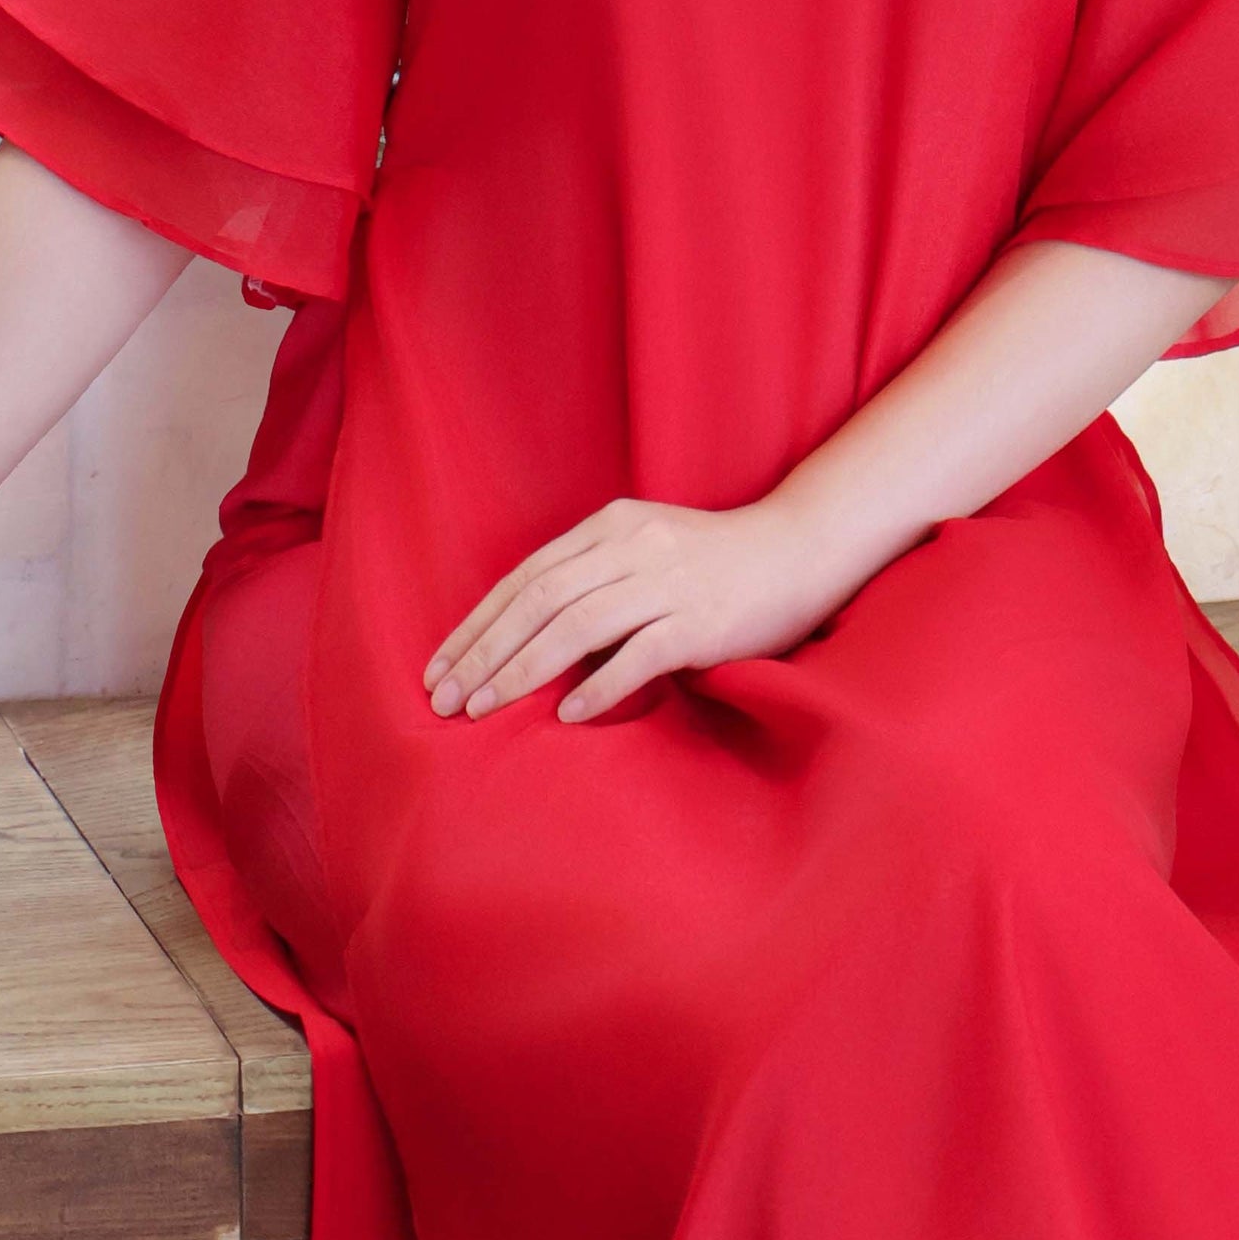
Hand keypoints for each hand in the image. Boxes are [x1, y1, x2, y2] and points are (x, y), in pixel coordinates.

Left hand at [425, 496, 844, 725]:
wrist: (798, 551)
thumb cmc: (716, 560)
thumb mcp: (645, 551)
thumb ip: (593, 582)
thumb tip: (533, 642)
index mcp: (611, 526)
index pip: (526, 577)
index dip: (478, 623)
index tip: (440, 665)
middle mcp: (632, 547)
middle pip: (539, 601)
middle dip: (485, 652)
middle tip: (445, 698)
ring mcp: (666, 583)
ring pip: (575, 627)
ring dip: (522, 671)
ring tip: (484, 709)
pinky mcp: (700, 621)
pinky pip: (638, 654)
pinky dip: (599, 685)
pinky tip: (566, 714)